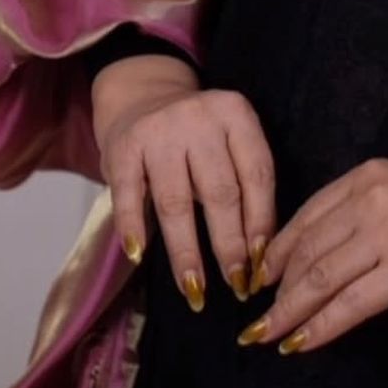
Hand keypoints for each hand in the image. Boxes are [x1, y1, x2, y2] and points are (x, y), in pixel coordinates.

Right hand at [92, 55, 278, 312]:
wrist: (142, 97)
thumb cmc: (196, 136)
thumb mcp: (228, 142)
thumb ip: (243, 182)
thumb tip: (260, 254)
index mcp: (236, 114)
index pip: (257, 174)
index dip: (262, 223)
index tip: (263, 264)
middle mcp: (200, 118)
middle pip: (221, 192)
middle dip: (230, 245)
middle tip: (236, 285)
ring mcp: (159, 131)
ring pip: (177, 202)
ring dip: (187, 252)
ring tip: (195, 290)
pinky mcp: (123, 147)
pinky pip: (129, 196)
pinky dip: (134, 228)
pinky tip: (139, 256)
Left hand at [238, 157, 387, 355]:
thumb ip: (358, 222)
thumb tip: (311, 265)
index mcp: (368, 176)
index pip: (306, 216)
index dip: (275, 253)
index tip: (258, 279)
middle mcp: (372, 197)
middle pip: (308, 248)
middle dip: (277, 288)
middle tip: (258, 317)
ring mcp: (387, 232)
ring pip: (320, 277)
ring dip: (288, 311)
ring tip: (268, 335)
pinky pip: (347, 305)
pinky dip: (318, 327)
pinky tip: (299, 343)